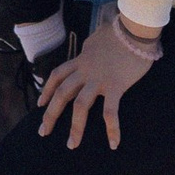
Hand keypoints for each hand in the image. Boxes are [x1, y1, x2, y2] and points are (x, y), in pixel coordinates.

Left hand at [36, 13, 160, 150]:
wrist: (134, 29)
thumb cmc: (118, 32)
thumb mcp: (96, 39)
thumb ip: (89, 50)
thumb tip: (88, 52)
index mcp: (80, 60)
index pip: (57, 75)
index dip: (47, 90)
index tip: (40, 104)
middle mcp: (85, 71)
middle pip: (62, 93)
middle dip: (51, 114)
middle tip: (43, 132)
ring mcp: (99, 79)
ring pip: (80, 105)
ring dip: (75, 127)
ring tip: (71, 144)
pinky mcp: (115, 86)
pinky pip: (110, 111)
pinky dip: (112, 129)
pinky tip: (114, 143)